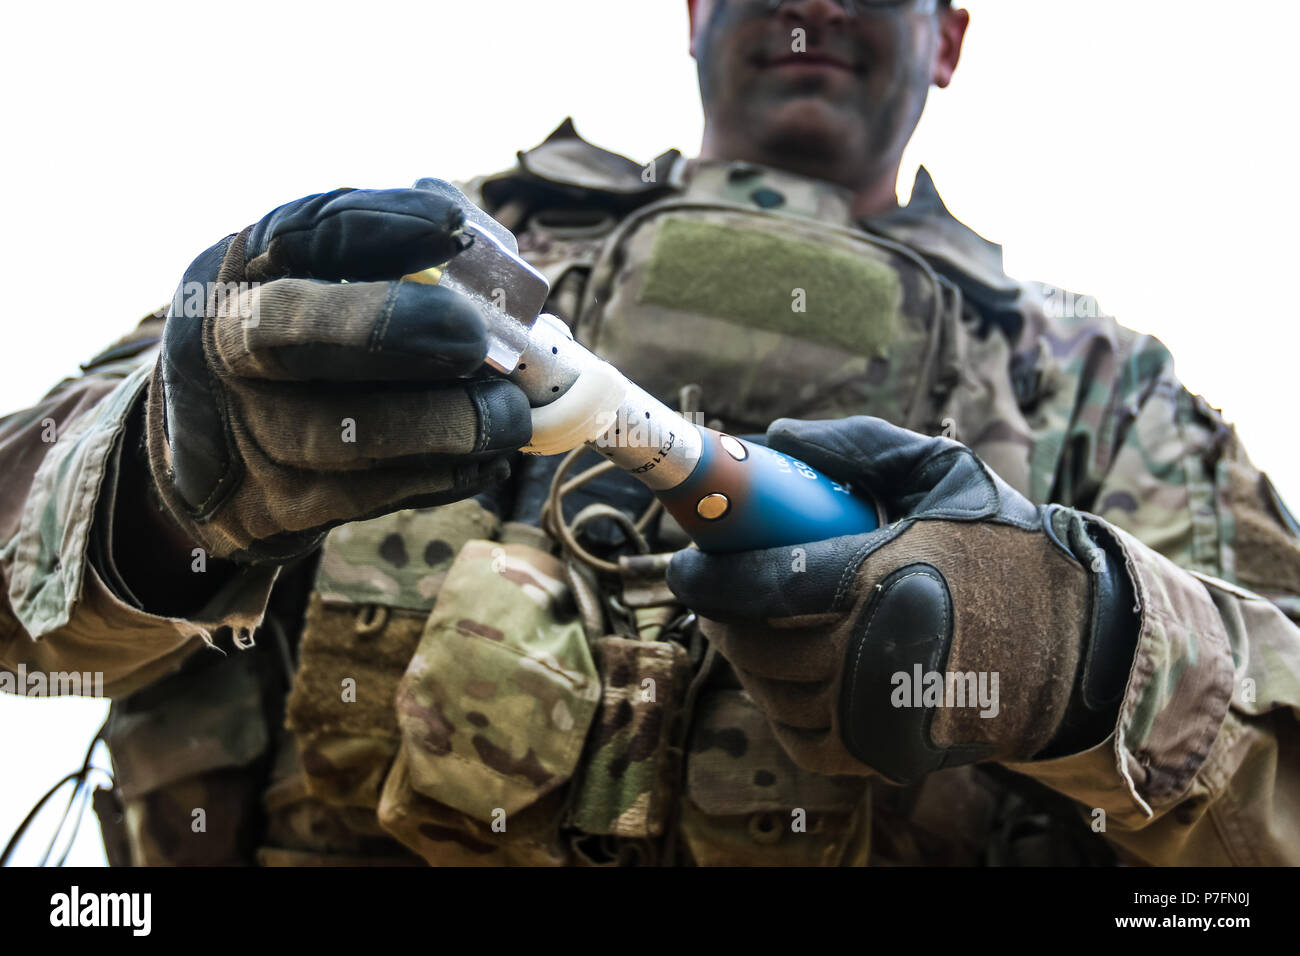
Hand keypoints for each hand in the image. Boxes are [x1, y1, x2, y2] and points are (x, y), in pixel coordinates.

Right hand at [145, 185, 531, 563]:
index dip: (377, 226)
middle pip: (285, 333)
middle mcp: (225, 348)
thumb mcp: (314, 280)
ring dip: (444, 424)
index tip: (452, 227)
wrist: (219, 455)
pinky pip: (369, 496)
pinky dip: (443, 477)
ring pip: (342, 435)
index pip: (299, 232)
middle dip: (385, 328)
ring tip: (511, 415)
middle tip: (474, 336)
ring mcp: (245, 433)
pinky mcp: (275, 508)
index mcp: (238, 271)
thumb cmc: (301, 346)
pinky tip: (489, 460)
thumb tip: (491, 250)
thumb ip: (391, 255)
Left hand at [668, 416, 1137, 782]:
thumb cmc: (1007, 550)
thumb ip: (858, 444)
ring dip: (746, 657)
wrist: (1077, 644)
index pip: (762, 585)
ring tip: (753, 622)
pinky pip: (800, 736)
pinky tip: (788, 671)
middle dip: (721, 614)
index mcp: (885, 577)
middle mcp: (874, 654)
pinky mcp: (884, 753)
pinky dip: (779, 705)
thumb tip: (776, 436)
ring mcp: (877, 714)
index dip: (709, 577)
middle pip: (757, 643)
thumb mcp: (945, 472)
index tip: (688, 561)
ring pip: (772, 692)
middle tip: (718, 586)